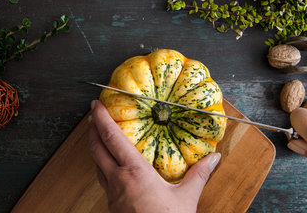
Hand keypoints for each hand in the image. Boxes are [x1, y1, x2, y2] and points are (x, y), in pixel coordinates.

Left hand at [88, 100, 220, 212]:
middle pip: (96, 148)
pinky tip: (110, 165)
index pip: (112, 138)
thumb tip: (214, 158)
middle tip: (93, 114)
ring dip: (95, 146)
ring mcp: (112, 194)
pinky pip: (102, 178)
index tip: (97, 104)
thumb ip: (199, 174)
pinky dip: (102, 164)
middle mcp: (118, 180)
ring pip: (96, 164)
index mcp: (134, 172)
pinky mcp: (112, 205)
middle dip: (92, 128)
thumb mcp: (187, 198)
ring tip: (99, 135)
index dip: (101, 118)